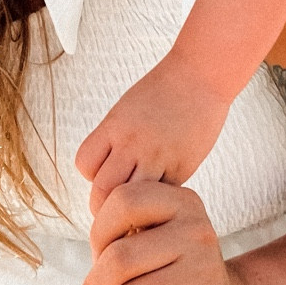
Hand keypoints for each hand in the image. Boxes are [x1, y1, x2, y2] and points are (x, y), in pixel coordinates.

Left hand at [73, 56, 231, 215]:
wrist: (200, 76)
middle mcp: (133, 142)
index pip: (85, 165)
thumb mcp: (125, 111)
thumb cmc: (162, 92)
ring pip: (133, 199)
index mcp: (115, 125)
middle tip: (115, 205)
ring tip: (138, 205)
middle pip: (103, 190)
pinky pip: (163, 196)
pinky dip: (159, 198)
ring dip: (133, 208)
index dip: (91, 174)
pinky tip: (163, 190)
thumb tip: (107, 180)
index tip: (104, 173)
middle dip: (105, 202)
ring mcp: (159, 156)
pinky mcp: (183, 167)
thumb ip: (114, 142)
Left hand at [81, 179, 263, 284]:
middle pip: (119, 258)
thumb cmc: (172, 276)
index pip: (123, 200)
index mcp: (183, 203)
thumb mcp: (153, 240)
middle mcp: (199, 232)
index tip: (99, 258)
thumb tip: (90, 266)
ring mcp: (207, 274)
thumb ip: (118, 233)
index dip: (98, 233)